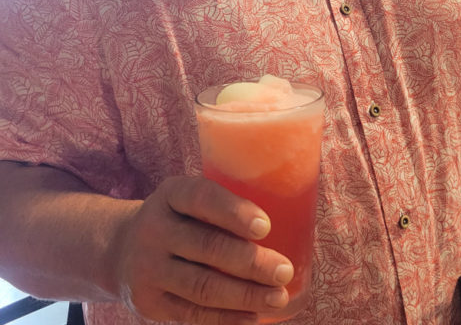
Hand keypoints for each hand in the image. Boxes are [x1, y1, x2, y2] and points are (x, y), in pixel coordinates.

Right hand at [110, 175, 292, 323]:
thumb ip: (225, 204)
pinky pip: (191, 314)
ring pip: (201, 286)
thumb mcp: (190, 198)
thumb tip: (293, 215)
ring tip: (278, 297)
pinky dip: (225, 319)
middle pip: (207, 247)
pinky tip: (252, 317)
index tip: (265, 226)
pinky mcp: (149, 303)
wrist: (120, 249)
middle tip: (284, 271)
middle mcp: (154, 229)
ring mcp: (148, 269)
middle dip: (251, 262)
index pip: (201, 198)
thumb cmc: (181, 218)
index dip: (234, 212)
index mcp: (170, 194)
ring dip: (245, 294)